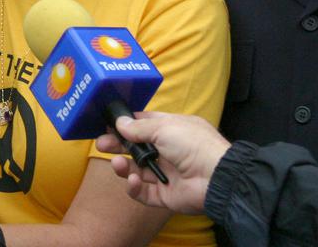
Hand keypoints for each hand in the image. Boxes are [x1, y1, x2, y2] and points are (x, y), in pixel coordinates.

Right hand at [95, 111, 230, 214]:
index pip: (144, 125)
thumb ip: (138, 127)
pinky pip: (143, 193)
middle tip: (101, 144)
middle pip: (137, 148)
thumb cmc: (194, 145)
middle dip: (118, 146)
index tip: (108, 125)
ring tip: (118, 164)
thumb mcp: (164, 127)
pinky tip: (133, 180)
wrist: (216, 177)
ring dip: (125, 166)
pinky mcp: (165, 195)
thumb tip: (120, 123)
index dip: (126, 125)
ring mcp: (166, 174)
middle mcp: (168, 151)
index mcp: (172, 130)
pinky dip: (134, 187)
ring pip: (137, 170)